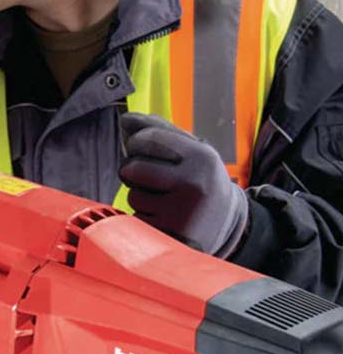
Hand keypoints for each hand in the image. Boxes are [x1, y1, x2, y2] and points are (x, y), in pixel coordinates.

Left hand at [118, 112, 247, 256]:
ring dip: (138, 195)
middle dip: (131, 168)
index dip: (136, 140)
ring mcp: (180, 213)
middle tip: (146, 173)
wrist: (227, 223)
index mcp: (202, 158)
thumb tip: (126, 118)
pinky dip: (142, 215)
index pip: (149, 138)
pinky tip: (162, 215)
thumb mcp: (193, 151)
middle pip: (133, 167)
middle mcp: (193, 184)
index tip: (138, 144)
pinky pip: (135, 217)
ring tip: (161, 197)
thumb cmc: (200, 179)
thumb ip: (161, 131)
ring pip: (132, 195)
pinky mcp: (167, 234)